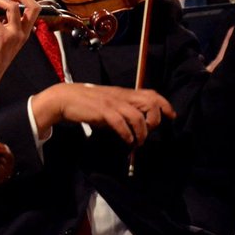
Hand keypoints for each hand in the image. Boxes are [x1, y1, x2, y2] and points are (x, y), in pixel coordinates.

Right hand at [30, 83, 174, 144]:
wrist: (63, 98)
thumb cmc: (85, 103)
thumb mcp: (107, 104)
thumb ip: (121, 112)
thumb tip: (133, 127)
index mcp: (123, 93)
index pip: (151, 94)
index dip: (165, 104)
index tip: (171, 116)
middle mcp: (120, 96)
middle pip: (150, 102)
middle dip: (156, 119)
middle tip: (151, 131)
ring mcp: (112, 102)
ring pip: (137, 115)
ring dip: (141, 132)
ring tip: (137, 142)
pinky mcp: (102, 111)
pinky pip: (121, 122)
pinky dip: (127, 133)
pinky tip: (126, 140)